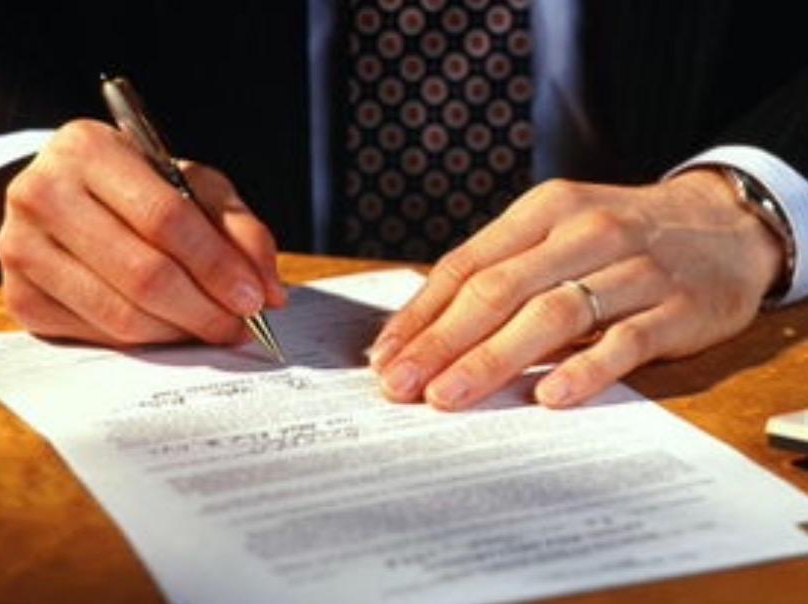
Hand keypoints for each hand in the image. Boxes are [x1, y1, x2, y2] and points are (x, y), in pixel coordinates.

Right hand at [0, 119, 285, 344]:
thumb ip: (240, 230)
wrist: (67, 200)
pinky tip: (172, 329)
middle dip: (206, 309)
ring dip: (182, 332)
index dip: (217, 266)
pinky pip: (100, 336)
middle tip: (241, 326)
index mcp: (88, 149)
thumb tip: (269, 291)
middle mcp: (40, 193)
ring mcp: (21, 248)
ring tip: (214, 328)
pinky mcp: (20, 298)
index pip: (164, 218)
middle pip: (143, 273)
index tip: (255, 299)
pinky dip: (148, 342)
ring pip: (122, 314)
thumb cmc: (141, 190)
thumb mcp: (195, 188)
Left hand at [368, 169, 783, 409]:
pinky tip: (550, 398)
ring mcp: (634, 269)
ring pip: (553, 315)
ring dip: (494, 359)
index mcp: (543, 212)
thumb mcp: (557, 232)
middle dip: (442, 342)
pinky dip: (586, 369)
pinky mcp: (678, 307)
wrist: (724, 224)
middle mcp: (585, 233)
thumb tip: (425, 329)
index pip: (467, 265)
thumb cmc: (619, 237)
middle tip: (400, 386)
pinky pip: (625, 340)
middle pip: (499, 290)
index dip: (421, 315)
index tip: (385, 357)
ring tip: (449, 396)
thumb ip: (502, 272)